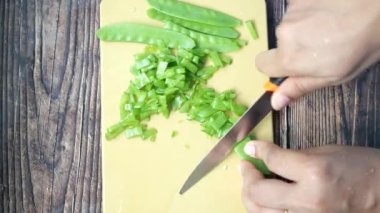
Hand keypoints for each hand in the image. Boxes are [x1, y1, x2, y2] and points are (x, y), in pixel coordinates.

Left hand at [240, 141, 379, 212]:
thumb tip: (269, 157)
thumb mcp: (329, 152)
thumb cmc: (362, 169)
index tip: (250, 148)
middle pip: (258, 193)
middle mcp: (307, 201)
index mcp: (314, 173)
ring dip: (251, 196)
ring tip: (252, 184)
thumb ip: (295, 156)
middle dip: (246, 177)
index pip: (273, 160)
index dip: (257, 151)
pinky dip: (266, 211)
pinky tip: (267, 201)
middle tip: (246, 167)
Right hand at [256, 0, 379, 109]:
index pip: (262, 64)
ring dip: (304, 28)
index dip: (276, 66)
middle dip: (296, 47)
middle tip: (322, 46)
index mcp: (289, 58)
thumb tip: (276, 101)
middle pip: (280, 44)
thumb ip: (300, 87)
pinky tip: (329, 14)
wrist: (377, 8)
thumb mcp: (333, 76)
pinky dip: (310, 13)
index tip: (293, 65)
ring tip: (330, 28)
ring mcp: (291, 11)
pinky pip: (298, 9)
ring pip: (290, 26)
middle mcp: (283, 33)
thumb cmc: (361, 46)